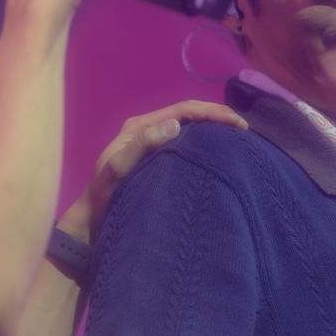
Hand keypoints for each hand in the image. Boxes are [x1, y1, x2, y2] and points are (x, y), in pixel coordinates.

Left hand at [57, 101, 247, 243]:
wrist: (91, 225)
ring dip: (213, 131)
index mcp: (139, 127)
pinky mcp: (159, 163)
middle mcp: (148, 132)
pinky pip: (187, 148)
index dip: (211, 113)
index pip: (183, 110)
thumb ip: (142, 146)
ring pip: (190, 131)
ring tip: (237, 140)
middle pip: (189, 116)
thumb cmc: (104, 198)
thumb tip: (176, 125)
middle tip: (244, 130)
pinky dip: (205, 147)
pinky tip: (219, 156)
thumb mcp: (117, 170)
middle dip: (217, 118)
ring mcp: (154, 147)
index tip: (237, 124)